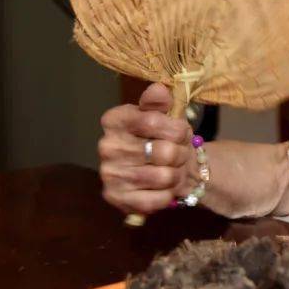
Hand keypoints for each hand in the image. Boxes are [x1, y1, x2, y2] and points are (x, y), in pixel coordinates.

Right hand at [98, 83, 194, 214]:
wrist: (164, 168)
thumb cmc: (164, 137)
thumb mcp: (164, 114)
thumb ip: (160, 101)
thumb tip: (159, 89)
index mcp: (115, 120)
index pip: (153, 121)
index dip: (177, 129)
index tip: (181, 132)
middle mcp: (106, 146)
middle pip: (164, 151)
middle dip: (180, 154)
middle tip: (179, 154)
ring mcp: (109, 173)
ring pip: (163, 176)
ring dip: (176, 175)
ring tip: (172, 170)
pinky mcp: (115, 197)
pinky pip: (156, 199)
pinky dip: (167, 195)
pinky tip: (162, 187)